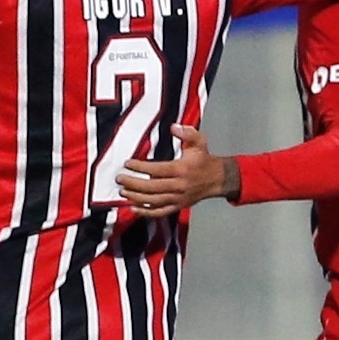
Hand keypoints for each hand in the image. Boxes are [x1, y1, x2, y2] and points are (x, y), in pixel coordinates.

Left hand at [116, 124, 236, 217]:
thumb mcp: (199, 142)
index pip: (158, 169)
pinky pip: (160, 212)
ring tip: (123, 191)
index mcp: (182, 169)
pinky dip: (146, 212)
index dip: (141, 167)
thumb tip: (173, 127)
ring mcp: (178, 198)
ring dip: (136, 197)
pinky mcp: (178, 206)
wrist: (218, 179)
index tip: (128, 163)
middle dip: (133, 183)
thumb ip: (187, 133)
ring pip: (154, 201)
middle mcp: (179, 185)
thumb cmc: (205, 160)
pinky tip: (134, 208)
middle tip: (120, 178)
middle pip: (152, 187)